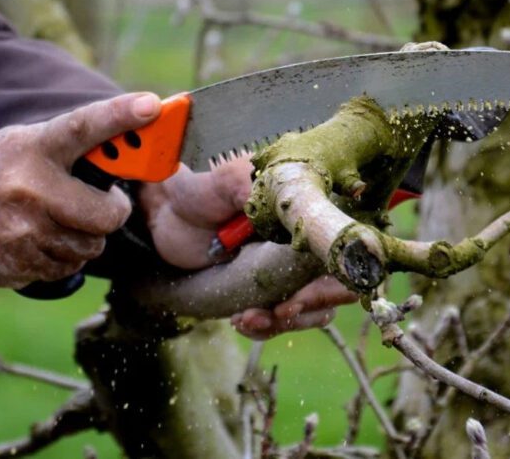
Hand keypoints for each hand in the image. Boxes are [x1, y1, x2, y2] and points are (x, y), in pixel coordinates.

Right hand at [0, 92, 161, 287]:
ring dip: (84, 238)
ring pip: (92, 246)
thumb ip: (68, 147)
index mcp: (34, 149)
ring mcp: (25, 229)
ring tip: (55, 221)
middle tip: (101, 205)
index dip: (119, 115)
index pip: (83, 127)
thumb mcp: (23, 146)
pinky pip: (70, 267)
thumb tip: (128, 141)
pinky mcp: (20, 262)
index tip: (152, 105)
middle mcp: (31, 188)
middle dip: (111, 213)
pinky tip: (38, 241)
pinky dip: (63, 258)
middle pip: (107, 214)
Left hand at [139, 155, 356, 337]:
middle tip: (280, 311)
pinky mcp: (268, 291)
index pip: (342, 248)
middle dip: (311, 305)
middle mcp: (307, 243)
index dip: (334, 276)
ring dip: (286, 321)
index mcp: (308, 212)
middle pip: (337, 286)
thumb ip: (253, 188)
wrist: (167, 214)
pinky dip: (265, 327)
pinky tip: (241, 321)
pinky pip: (281, 320)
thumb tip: (283, 202)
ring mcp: (289, 271)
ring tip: (247, 319)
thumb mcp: (224, 182)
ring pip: (313, 310)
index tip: (302, 292)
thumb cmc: (199, 190)